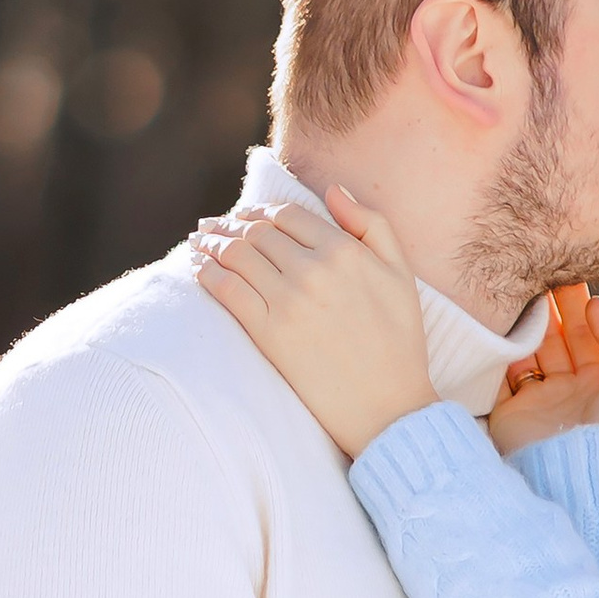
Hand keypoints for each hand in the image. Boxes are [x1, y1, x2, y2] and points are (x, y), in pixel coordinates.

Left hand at [195, 186, 432, 457]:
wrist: (388, 406)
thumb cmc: (399, 341)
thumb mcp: (400, 273)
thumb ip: (371, 224)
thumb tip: (332, 191)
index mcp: (345, 251)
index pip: (288, 214)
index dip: (262, 211)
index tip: (247, 216)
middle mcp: (314, 269)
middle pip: (257, 232)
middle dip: (231, 223)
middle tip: (213, 225)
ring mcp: (289, 301)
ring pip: (236, 254)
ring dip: (211, 242)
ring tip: (199, 241)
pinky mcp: (269, 332)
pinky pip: (227, 289)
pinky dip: (206, 272)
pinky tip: (197, 267)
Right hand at [488, 281, 598, 456]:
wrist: (585, 478)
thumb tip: (597, 305)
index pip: (589, 334)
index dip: (578, 303)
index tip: (566, 273)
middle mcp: (572, 390)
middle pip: (556, 338)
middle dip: (547, 307)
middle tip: (535, 274)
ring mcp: (540, 401)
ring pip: (527, 351)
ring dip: (523, 324)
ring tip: (515, 292)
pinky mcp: (511, 414)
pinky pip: (501, 375)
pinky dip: (498, 351)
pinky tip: (497, 324)